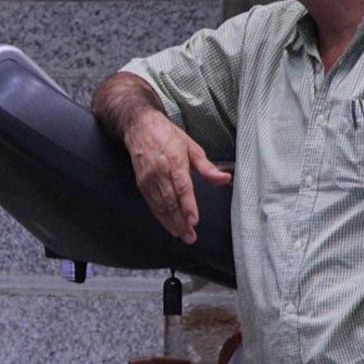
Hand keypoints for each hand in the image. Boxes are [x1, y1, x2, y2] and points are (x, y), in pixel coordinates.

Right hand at [123, 111, 230, 243]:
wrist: (140, 127)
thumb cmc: (168, 136)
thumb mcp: (191, 147)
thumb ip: (207, 167)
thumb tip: (224, 178)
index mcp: (175, 160)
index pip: (182, 186)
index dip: (188, 205)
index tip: (193, 220)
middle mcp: (160, 171)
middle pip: (171, 201)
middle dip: (180, 221)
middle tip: (190, 236)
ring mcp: (149, 178)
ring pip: (160, 205)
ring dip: (171, 222)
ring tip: (182, 235)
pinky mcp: (141, 183)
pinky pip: (152, 203)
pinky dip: (160, 217)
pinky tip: (169, 226)